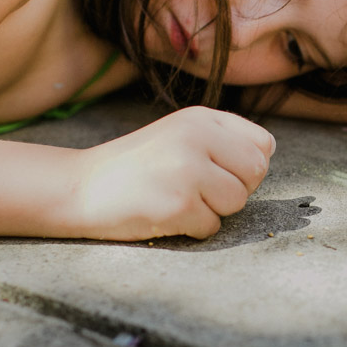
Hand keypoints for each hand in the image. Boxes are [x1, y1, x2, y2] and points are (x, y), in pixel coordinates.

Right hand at [73, 106, 275, 239]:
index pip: (262, 144)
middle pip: (255, 175)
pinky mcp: (177, 205)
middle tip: (196, 189)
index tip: (216, 170)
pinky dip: (192, 229)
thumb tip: (267, 153)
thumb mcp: (179, 135)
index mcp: (201, 117)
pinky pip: (212, 226)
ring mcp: (187, 171)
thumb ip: (222, 139)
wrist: (79, 187)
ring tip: (176, 198)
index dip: (246, 165)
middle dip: (233, 190)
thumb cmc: (137, 166)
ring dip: (212, 210)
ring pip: (237, 203)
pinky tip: (164, 214)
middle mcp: (197, 137)